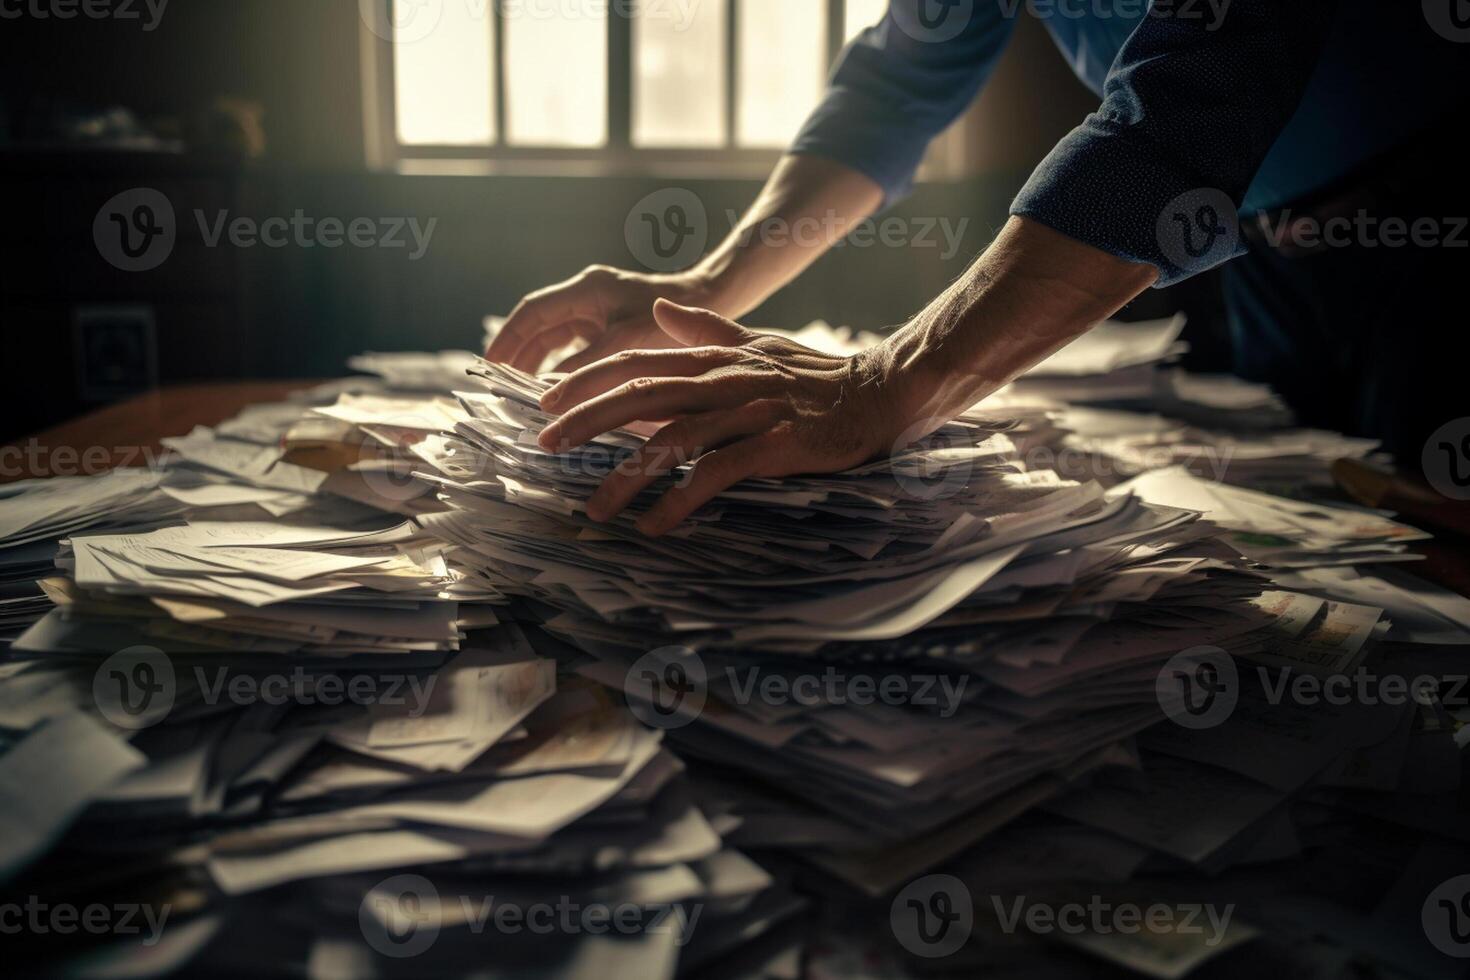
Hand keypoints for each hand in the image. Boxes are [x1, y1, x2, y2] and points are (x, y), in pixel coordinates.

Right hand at [486, 266, 720, 373]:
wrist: (712, 301)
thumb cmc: (674, 320)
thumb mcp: (627, 343)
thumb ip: (587, 364)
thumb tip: (549, 390)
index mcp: (586, 289)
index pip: (532, 312)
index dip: (507, 337)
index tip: (489, 363)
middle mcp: (586, 295)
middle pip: (538, 323)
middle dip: (515, 352)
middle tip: (496, 383)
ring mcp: (596, 309)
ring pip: (553, 335)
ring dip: (534, 360)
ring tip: (517, 390)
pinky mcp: (608, 324)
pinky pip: (572, 344)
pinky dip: (558, 364)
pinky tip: (552, 388)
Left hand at [537, 300, 903, 535]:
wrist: (880, 393)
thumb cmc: (816, 376)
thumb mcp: (759, 344)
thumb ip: (706, 329)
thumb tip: (659, 309)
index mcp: (714, 359)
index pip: (636, 362)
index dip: (587, 379)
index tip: (545, 401)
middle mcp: (724, 381)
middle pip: (640, 396)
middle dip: (586, 420)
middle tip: (544, 445)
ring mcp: (749, 413)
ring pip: (673, 441)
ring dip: (627, 477)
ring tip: (594, 509)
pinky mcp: (775, 445)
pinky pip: (717, 475)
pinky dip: (681, 500)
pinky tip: (654, 526)